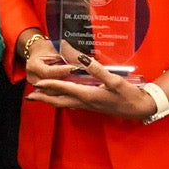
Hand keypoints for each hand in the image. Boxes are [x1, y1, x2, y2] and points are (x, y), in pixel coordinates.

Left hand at [25, 43, 161, 119]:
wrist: (139, 108)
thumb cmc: (128, 94)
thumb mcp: (114, 80)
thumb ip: (97, 69)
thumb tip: (81, 60)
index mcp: (88, 95)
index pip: (65, 89)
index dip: (50, 84)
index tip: (37, 83)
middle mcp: (85, 102)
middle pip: (59, 100)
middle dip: (44, 98)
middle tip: (30, 96)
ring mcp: (88, 106)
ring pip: (64, 103)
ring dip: (51, 99)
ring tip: (40, 96)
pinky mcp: (92, 106)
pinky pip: (71, 104)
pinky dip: (61, 100)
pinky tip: (60, 97)